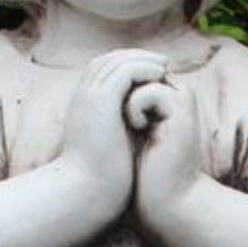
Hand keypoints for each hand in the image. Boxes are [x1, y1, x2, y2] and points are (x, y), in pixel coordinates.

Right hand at [58, 48, 164, 217]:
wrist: (88, 189)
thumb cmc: (101, 177)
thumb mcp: (111, 145)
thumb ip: (119, 128)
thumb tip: (137, 124)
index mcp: (83, 107)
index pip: (102, 71)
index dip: (126, 66)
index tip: (150, 73)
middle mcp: (83, 96)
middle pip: (108, 60)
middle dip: (135, 57)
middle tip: (161, 62)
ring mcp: (90, 96)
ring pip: (117, 61)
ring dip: (143, 59)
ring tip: (165, 67)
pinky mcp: (102, 100)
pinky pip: (126, 71)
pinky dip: (144, 68)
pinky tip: (161, 75)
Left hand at [126, 77, 204, 231]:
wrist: (165, 199)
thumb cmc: (145, 172)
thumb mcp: (131, 132)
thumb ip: (125, 106)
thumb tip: (101, 83)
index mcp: (166, 97)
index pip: (136, 70)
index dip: (119, 86)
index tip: (114, 115)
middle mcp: (177, 94)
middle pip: (140, 68)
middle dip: (122, 90)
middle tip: (122, 120)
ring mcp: (182, 101)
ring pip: (145, 76)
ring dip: (128, 99)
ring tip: (132, 125)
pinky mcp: (182, 112)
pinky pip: (151, 91)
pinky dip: (136, 108)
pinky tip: (137, 128)